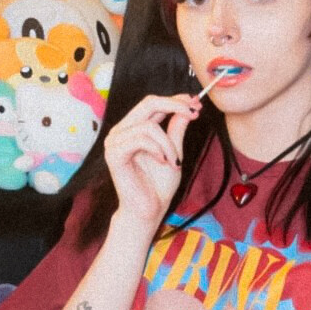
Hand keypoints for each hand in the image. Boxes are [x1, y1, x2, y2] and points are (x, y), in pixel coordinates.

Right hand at [103, 93, 200, 229]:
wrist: (149, 210)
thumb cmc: (158, 185)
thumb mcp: (174, 151)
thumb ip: (177, 128)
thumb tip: (187, 108)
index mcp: (133, 128)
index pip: (152, 103)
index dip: (175, 99)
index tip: (196, 102)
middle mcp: (121, 131)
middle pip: (148, 103)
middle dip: (175, 106)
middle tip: (194, 113)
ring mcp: (115, 142)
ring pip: (148, 126)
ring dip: (168, 144)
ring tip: (174, 161)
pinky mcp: (114, 154)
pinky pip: (141, 140)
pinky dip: (158, 150)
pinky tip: (163, 162)